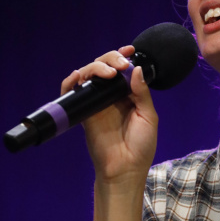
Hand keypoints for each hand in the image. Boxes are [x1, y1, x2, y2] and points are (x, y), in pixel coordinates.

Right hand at [61, 45, 157, 181]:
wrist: (125, 169)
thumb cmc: (141, 146)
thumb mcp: (148, 117)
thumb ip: (141, 93)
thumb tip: (135, 69)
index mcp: (128, 95)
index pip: (122, 69)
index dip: (123, 57)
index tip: (129, 50)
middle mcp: (110, 96)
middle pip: (104, 67)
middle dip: (110, 58)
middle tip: (120, 63)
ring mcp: (96, 103)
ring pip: (88, 75)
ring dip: (95, 67)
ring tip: (108, 72)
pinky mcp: (83, 112)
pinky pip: (71, 93)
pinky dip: (71, 82)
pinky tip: (79, 77)